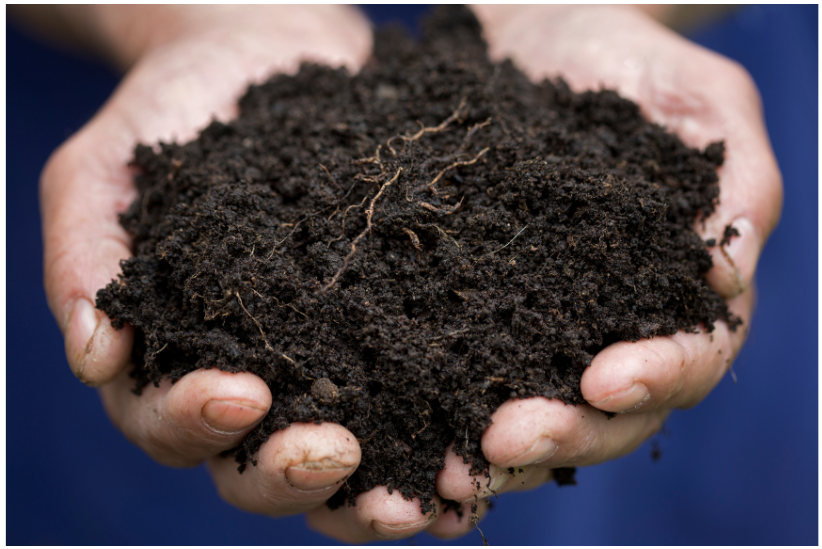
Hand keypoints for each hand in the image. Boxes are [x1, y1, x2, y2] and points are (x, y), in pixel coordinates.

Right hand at [38, 4, 485, 542]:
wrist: (262, 54)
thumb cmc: (172, 110)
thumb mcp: (105, 169)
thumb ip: (84, 258)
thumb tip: (94, 358)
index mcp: (171, 355)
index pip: (167, 420)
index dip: (194, 423)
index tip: (240, 394)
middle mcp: (249, 376)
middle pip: (254, 467)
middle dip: (292, 474)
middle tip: (338, 452)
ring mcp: (322, 362)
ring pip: (340, 458)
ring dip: (372, 491)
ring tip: (419, 496)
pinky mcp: (387, 332)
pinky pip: (410, 399)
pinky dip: (434, 435)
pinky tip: (470, 450)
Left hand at [436, 3, 782, 503]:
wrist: (535, 36)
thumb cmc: (629, 61)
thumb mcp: (700, 104)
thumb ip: (734, 187)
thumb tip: (725, 279)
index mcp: (676, 291)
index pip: (688, 358)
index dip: (656, 378)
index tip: (605, 381)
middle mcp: (610, 327)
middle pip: (604, 413)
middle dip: (559, 431)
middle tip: (502, 441)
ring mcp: (538, 327)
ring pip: (528, 412)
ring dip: (489, 451)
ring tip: (442, 469)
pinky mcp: (470, 312)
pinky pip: (457, 373)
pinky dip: (432, 414)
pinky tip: (398, 434)